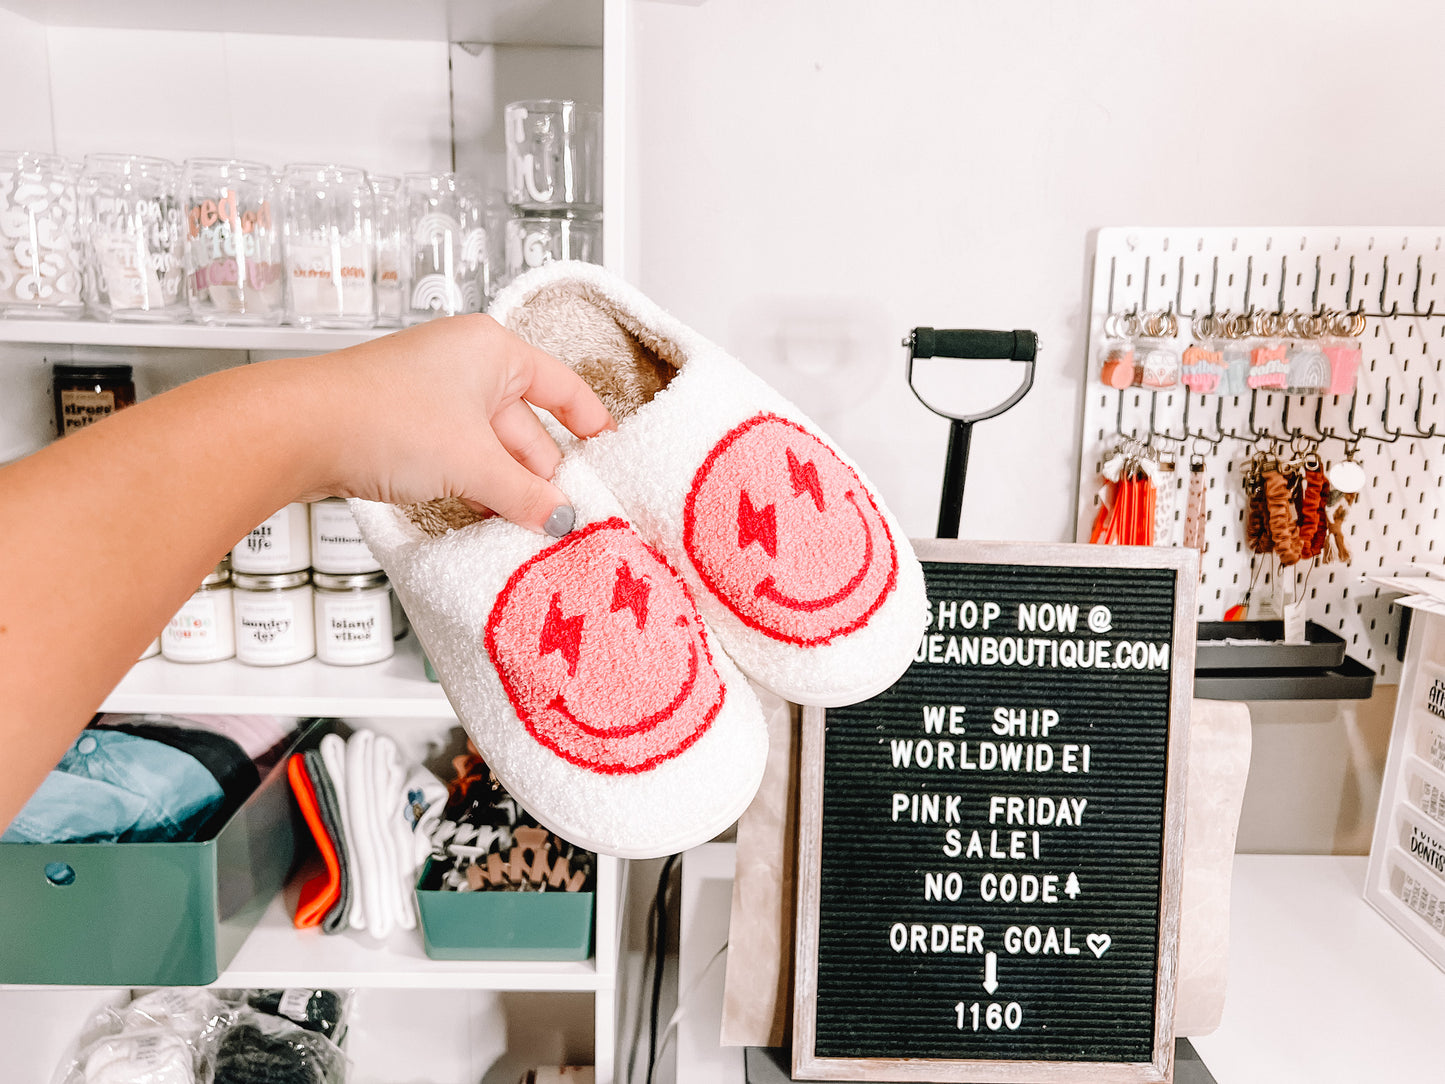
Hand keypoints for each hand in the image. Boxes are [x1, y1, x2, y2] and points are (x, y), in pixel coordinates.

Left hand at [294, 314, 613, 532]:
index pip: (563, 388)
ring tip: (525, 529)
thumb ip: (527, 495)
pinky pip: (457, 458)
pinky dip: (473, 487)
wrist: (297, 431)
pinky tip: (483, 520)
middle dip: (541, 475)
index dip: (592, 424)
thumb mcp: (473, 465)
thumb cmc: (382, 418)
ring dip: (506, 488)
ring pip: (489, 448)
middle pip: (526, 426)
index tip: (611, 456)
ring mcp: (432, 394)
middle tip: (563, 519)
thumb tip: (561, 518)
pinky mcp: (404, 425)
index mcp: (493, 351)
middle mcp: (465, 365)